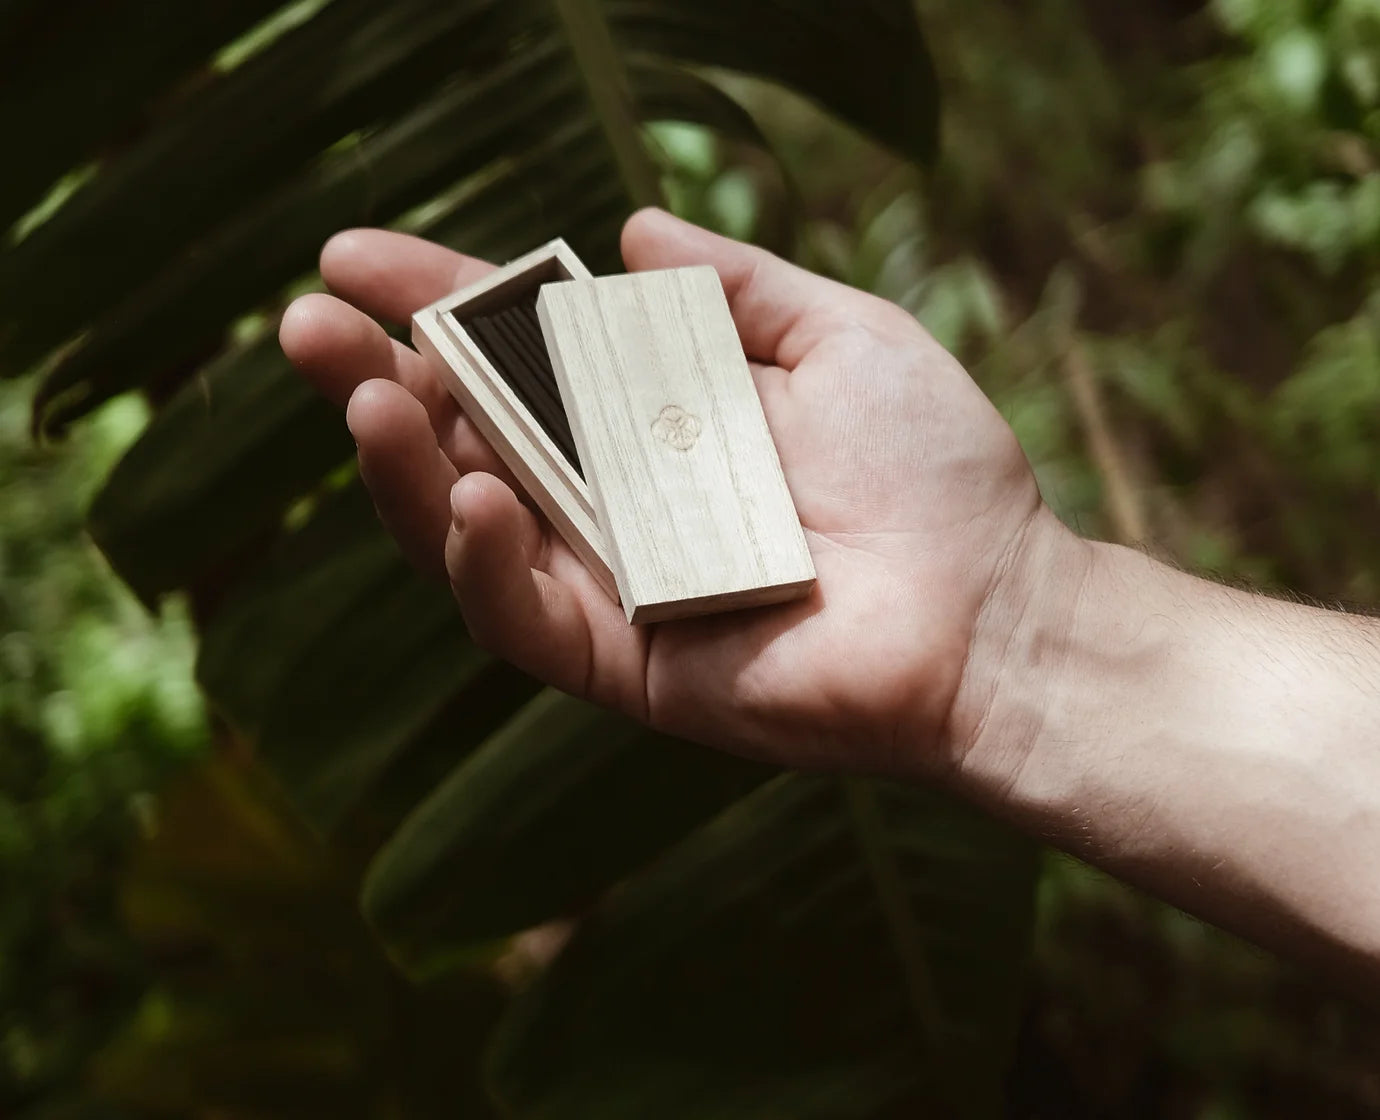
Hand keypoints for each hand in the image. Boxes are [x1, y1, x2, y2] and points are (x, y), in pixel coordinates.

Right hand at [280, 209, 1072, 777]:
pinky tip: (480, 495)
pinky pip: (523, 615)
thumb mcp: (841, 337)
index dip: (438, 304)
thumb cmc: (934, 474)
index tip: (353, 254)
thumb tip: (629, 228)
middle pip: (466, 438)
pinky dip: (486, 558)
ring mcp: (611, 582)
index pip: (518, 356)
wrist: (994, 607)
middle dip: (376, 377)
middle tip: (307, 321)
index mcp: (653, 419)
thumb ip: (737, 286)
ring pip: (466, 528)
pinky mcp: (623, 662)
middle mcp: (615, 498)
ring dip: (403, 465)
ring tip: (364, 393)